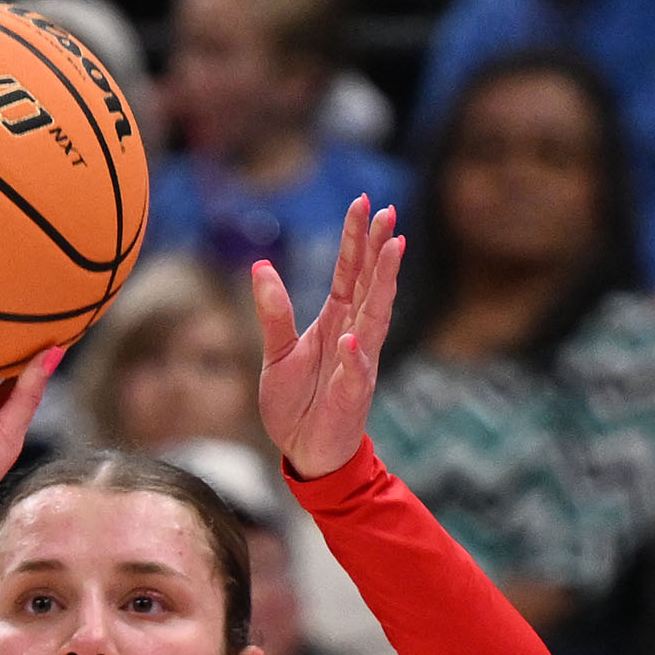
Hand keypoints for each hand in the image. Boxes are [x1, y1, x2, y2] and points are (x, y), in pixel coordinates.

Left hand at [252, 197, 403, 480]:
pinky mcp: (352, 394)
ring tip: (393, 249)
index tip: (364, 203)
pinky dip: (355, 356)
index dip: (356, 238)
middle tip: (388, 210)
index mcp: (335, 320)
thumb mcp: (276, 352)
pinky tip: (354, 337)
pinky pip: (355, 372)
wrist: (303, 451)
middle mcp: (354, 334)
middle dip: (379, 248)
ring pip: (375, 316)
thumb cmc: (295, 403)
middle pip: (369, 283)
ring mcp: (358, 362)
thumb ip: (273, 312)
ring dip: (384, 283)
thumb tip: (262, 266)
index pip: (350, 272)